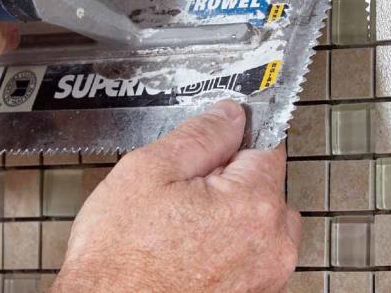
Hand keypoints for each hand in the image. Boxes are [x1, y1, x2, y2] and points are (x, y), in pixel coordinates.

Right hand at [54, 100, 300, 292]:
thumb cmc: (118, 259)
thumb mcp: (149, 171)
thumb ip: (200, 135)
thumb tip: (231, 114)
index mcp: (253, 205)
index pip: (267, 144)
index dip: (234, 140)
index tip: (211, 146)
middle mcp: (272, 245)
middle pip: (266, 183)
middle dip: (233, 177)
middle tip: (186, 190)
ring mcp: (266, 278)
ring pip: (260, 220)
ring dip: (232, 213)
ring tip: (184, 223)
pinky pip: (252, 253)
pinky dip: (229, 244)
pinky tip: (190, 249)